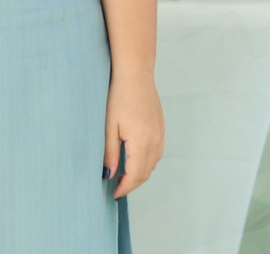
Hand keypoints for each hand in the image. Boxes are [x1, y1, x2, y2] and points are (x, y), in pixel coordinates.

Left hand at [105, 70, 163, 198]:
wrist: (135, 73)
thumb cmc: (119, 96)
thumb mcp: (109, 126)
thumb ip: (110, 152)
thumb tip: (108, 175)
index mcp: (141, 142)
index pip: (136, 175)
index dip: (125, 188)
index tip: (114, 194)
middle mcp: (155, 140)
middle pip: (146, 172)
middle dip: (132, 183)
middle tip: (116, 187)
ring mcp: (160, 134)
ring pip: (153, 164)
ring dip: (140, 173)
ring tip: (123, 175)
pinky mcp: (161, 127)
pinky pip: (157, 152)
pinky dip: (146, 161)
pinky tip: (134, 159)